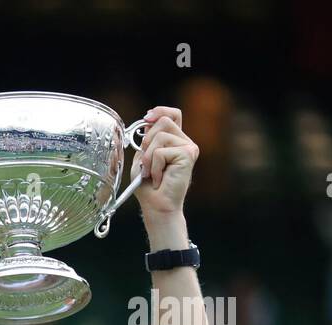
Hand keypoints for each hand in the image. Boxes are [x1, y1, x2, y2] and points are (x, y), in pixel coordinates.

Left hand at [132, 106, 197, 223]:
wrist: (157, 206)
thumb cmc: (149, 186)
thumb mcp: (142, 159)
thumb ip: (146, 141)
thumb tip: (148, 121)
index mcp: (174, 141)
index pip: (172, 114)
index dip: (160, 111)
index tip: (146, 118)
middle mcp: (185, 142)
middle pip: (163, 121)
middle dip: (147, 141)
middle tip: (146, 163)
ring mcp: (189, 147)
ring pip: (160, 136)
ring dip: (148, 157)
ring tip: (152, 173)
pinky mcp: (188, 154)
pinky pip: (161, 152)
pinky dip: (154, 166)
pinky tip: (159, 178)